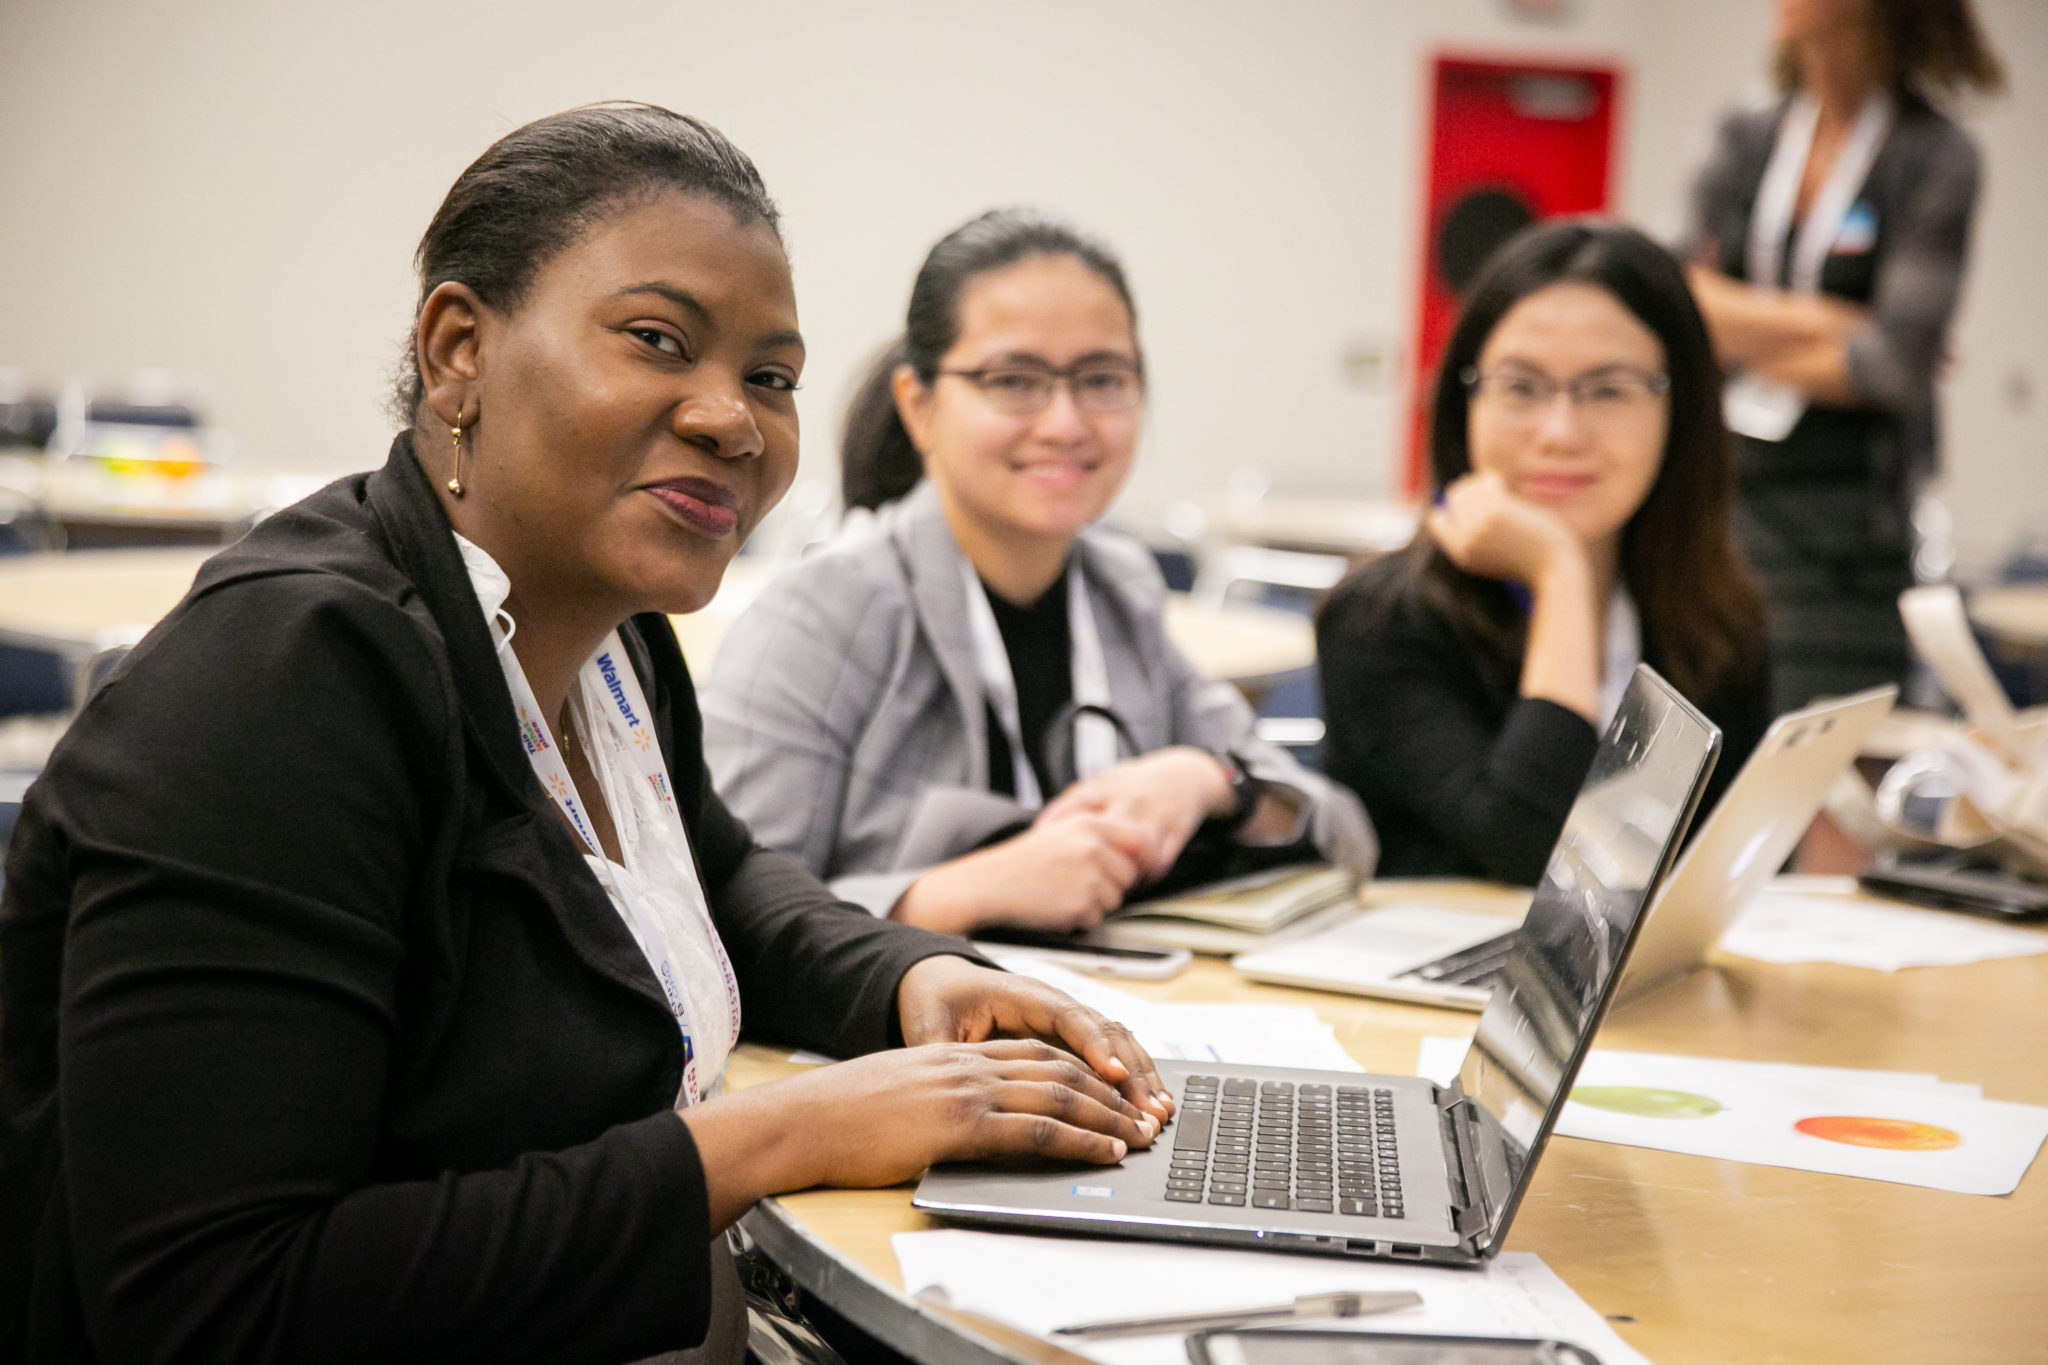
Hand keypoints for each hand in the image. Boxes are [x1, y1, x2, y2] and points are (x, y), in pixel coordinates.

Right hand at [682, 1038, 1160, 1226]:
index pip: (1035, 1051)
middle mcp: (968, 1063)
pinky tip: (1106, 1150)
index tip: (1115, 1089)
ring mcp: (967, 1089)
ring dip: (1109, 1115)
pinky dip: (1081, 1139)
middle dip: (1111, 1090)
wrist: (804, 1120)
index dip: (1082, 1068)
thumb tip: (964, 1121)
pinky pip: (1037, 1128)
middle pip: (1059, 1066)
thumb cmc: (841, 1116)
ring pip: (1059, 1093)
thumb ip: (939, 1096)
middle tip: (1147, 1112)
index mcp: (954, 1053)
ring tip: (1142, 1134)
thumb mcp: (902, 1094)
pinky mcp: (961, 1121)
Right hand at [893, 813, 1151, 933]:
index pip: (1141, 840)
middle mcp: (1094, 847)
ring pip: (1115, 899)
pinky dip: (1079, 918)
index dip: (1143, 857)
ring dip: (1094, 902)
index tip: (1140, 867)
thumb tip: (1141, 851)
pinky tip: (1054, 905)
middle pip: (1130, 875)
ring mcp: (1089, 877)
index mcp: (1090, 825)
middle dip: (1110, 884)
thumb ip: (1100, 837)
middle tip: (1075, 882)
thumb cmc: (1024, 861)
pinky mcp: (1081, 905)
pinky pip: (1096, 918)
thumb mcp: (1062, 833)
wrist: (989, 884)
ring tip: (1061, 892)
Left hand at [896, 953, 1173, 1121]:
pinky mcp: (1072, 1040)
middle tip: (1150, 1112)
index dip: (1094, 1045)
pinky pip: (1112, 1055)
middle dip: (1133, 1072)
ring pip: (1119, 1044)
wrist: (939, 983)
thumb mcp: (930, 1027)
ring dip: (1142, 1077)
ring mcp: (1068, 1021)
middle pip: (1107, 1032)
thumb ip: (944, 1055)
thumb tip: (948, 1091)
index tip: (1114, 1075)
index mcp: (1022, 996)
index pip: (1068, 1018)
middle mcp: (1054, 1006)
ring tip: (1160, 1113)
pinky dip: (1134, 1080)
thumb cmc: (938, 1001)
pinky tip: (1150, 1104)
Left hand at [1036, 747, 1231, 879]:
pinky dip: (1144, 878)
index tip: (1042, 844)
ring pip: (1132, 854)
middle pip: (1104, 834)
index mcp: (1108, 787)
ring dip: (1119, 874)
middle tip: (1075, 875)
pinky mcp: (1175, 833)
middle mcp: (1129, 801)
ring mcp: (1153, 817)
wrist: (1186, 775)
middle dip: (1089, 857)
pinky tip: (1134, 884)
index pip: (1075, 806)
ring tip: (1107, 887)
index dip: (1055, 825)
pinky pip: (1158, 864)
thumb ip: (1076, 801)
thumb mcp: (1106, 781)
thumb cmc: (1138, 782)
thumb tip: (1042, 828)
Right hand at [1425, 470, 1582, 588]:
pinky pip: (1487, 483)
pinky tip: (1501, 485)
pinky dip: (1493, 480)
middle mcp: (1465, 540)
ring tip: (1496, 488)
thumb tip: (1443, 513)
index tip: (1469, 504)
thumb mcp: (1492, 558)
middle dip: (1469, 489)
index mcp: (1461, 554)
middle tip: (1488, 491)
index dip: (1452, 508)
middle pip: (1455, 498)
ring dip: (1482, 483)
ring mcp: (1479, 525)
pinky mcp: (1496, 512)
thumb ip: (1472, 540)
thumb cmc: (1529, 563)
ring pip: (1469, 488)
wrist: (1554, 570)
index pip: (1437, 522)